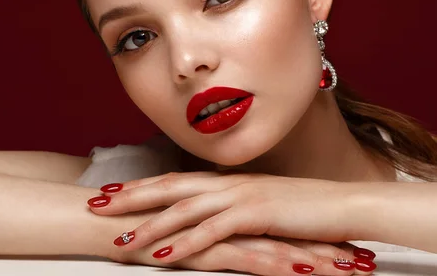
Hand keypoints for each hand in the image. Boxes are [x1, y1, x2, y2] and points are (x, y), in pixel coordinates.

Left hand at [89, 172, 374, 272]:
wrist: (341, 204)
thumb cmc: (303, 209)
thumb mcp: (263, 206)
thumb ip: (235, 208)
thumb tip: (213, 216)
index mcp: (227, 181)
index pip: (176, 179)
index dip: (143, 185)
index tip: (113, 190)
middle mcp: (228, 183)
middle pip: (170, 187)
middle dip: (131, 196)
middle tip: (95, 203)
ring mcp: (241, 197)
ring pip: (184, 209)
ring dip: (149, 225)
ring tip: (119, 239)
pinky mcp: (255, 215)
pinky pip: (212, 231)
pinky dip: (184, 244)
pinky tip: (162, 257)